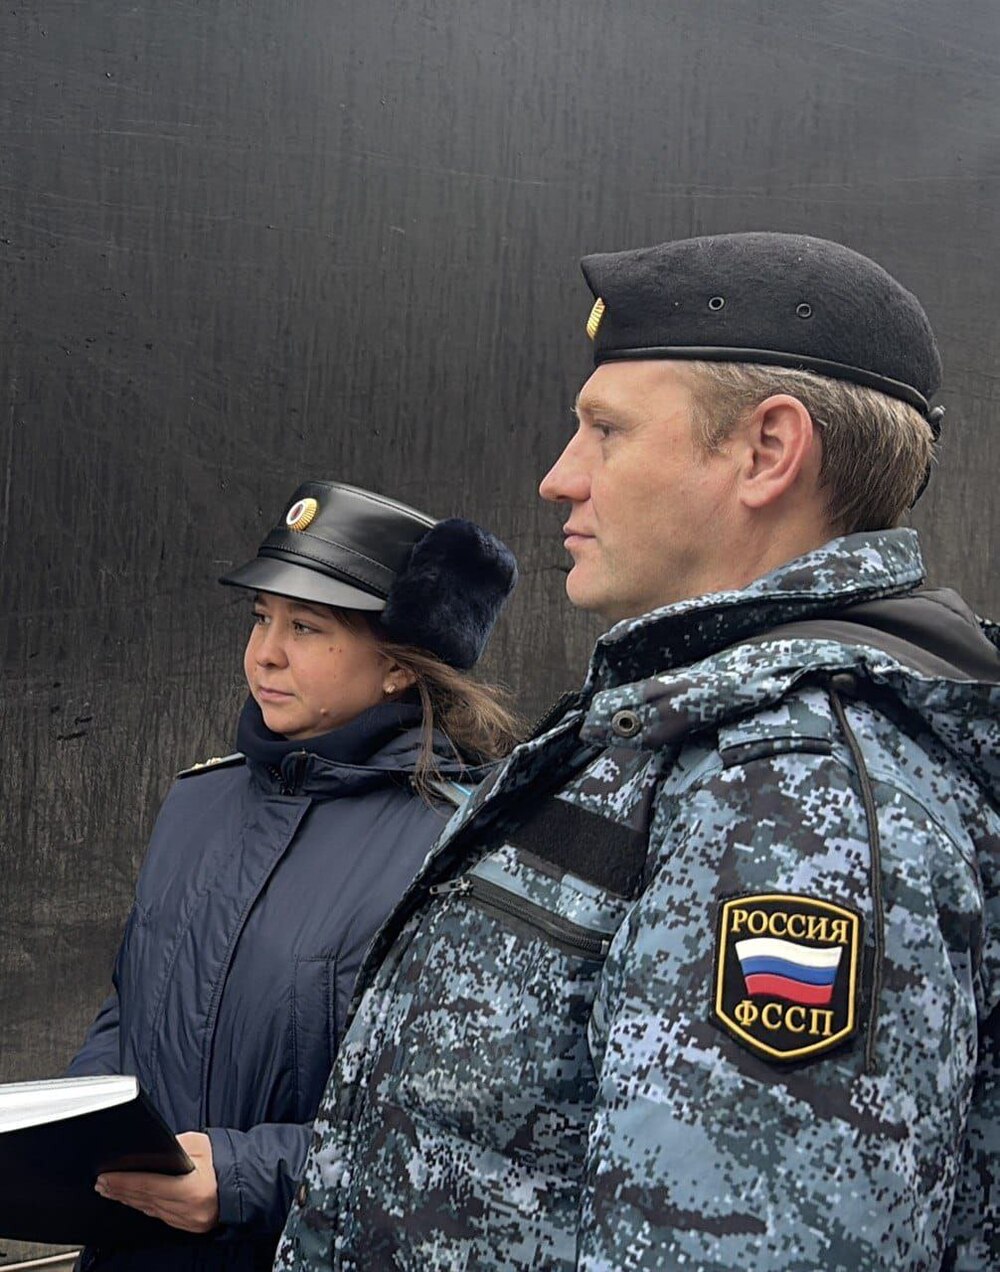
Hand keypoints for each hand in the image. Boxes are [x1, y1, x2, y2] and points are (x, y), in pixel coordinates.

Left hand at [95, 1131, 219, 1233]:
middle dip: (121, 1190)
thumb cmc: (227, 1160)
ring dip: (129, 1199)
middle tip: (102, 1183)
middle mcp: (188, 1210)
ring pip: (150, 1210)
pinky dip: (145, 1207)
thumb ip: (174, 1147)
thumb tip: (152, 1149)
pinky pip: (160, 1215)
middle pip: (145, 1199)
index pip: (148, 1185)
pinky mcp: (188, 1226)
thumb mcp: (201, 1145)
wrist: (248, 1181)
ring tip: (112, 1190)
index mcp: (192, 1190)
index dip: (124, 1182)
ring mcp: (188, 1221)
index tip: (105, 1177)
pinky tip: (133, 1201)